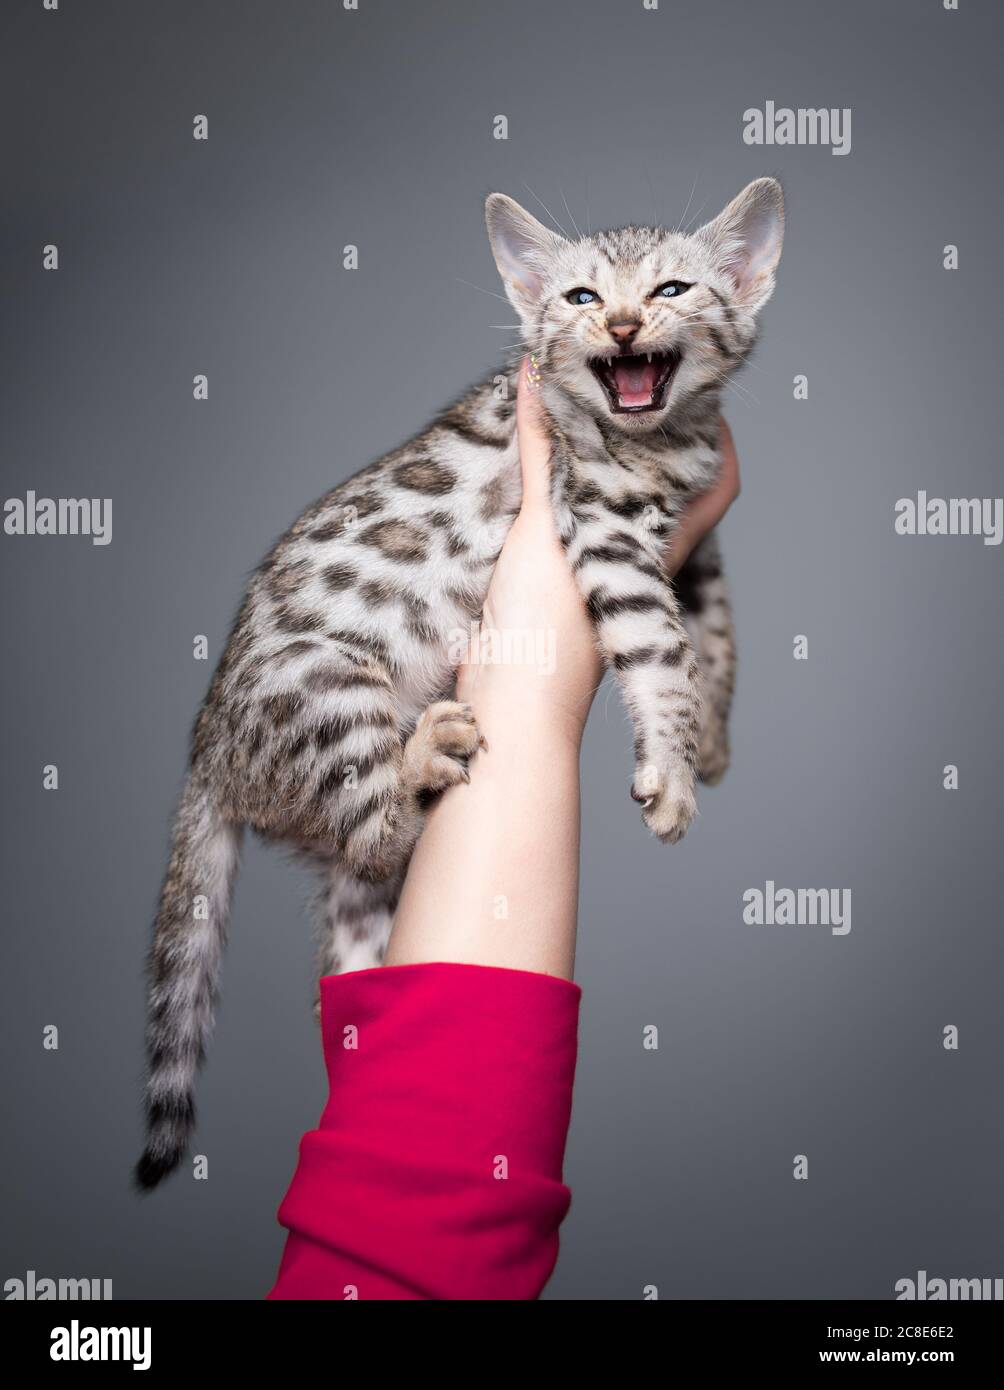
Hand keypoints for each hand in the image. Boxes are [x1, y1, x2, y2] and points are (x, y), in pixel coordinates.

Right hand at [455, 359, 741, 745]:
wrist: (508, 699)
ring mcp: (598, 566)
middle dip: (647, 433)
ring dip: (595, 456)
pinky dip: (554, 484)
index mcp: (659, 540)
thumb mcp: (546, 527)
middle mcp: (637, 550)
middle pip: (663, 482)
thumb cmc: (548, 627)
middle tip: (623, 378)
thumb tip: (539, 377)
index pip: (718, 480)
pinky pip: (565, 517)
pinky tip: (529, 458)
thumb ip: (547, 455)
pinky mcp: (556, 578)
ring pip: (612, 497)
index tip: (696, 387)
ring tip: (572, 401)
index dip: (717, 434)